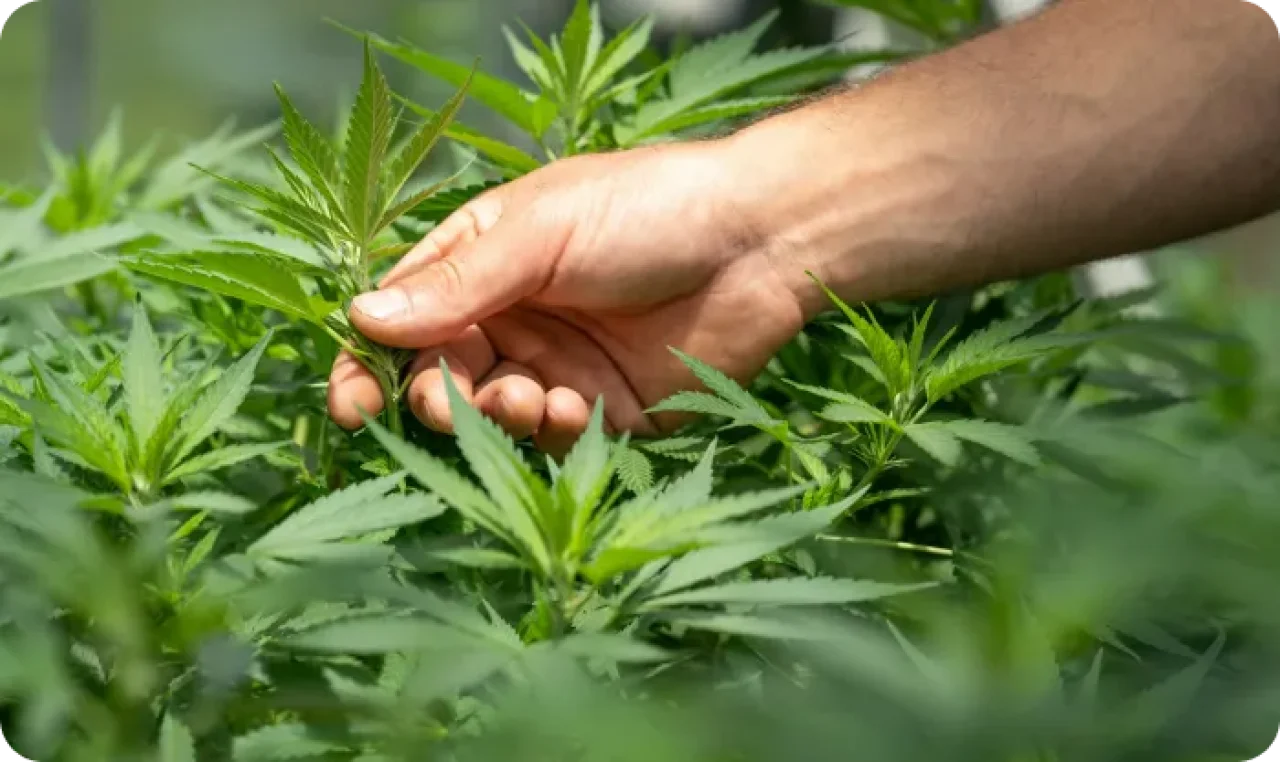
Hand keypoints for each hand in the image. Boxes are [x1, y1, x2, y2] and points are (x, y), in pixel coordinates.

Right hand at [327, 139, 811, 455]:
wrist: (760, 241)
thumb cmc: (647, 210)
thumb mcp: (542, 233)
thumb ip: (457, 283)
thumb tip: (360, 317)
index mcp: (484, 262)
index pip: (402, 318)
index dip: (369, 362)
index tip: (353, 403)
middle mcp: (513, 318)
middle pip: (439, 377)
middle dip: (436, 397)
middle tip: (450, 400)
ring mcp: (558, 368)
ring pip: (492, 416)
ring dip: (494, 415)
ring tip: (528, 396)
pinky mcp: (607, 413)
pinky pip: (553, 439)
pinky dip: (549, 432)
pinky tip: (573, 406)